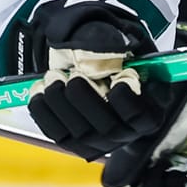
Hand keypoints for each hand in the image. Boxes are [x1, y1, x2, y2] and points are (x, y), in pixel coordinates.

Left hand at [24, 1, 178, 159]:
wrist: (108, 83)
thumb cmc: (124, 67)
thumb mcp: (132, 52)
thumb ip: (123, 48)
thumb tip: (103, 43)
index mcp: (148, 113)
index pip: (141, 116)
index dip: (128, 100)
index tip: (119, 77)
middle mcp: (126, 133)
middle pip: (108, 127)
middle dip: (86, 99)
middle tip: (72, 75)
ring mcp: (100, 142)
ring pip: (80, 133)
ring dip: (61, 104)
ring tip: (52, 78)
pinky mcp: (76, 144)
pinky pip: (58, 134)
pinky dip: (44, 114)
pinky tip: (39, 93)